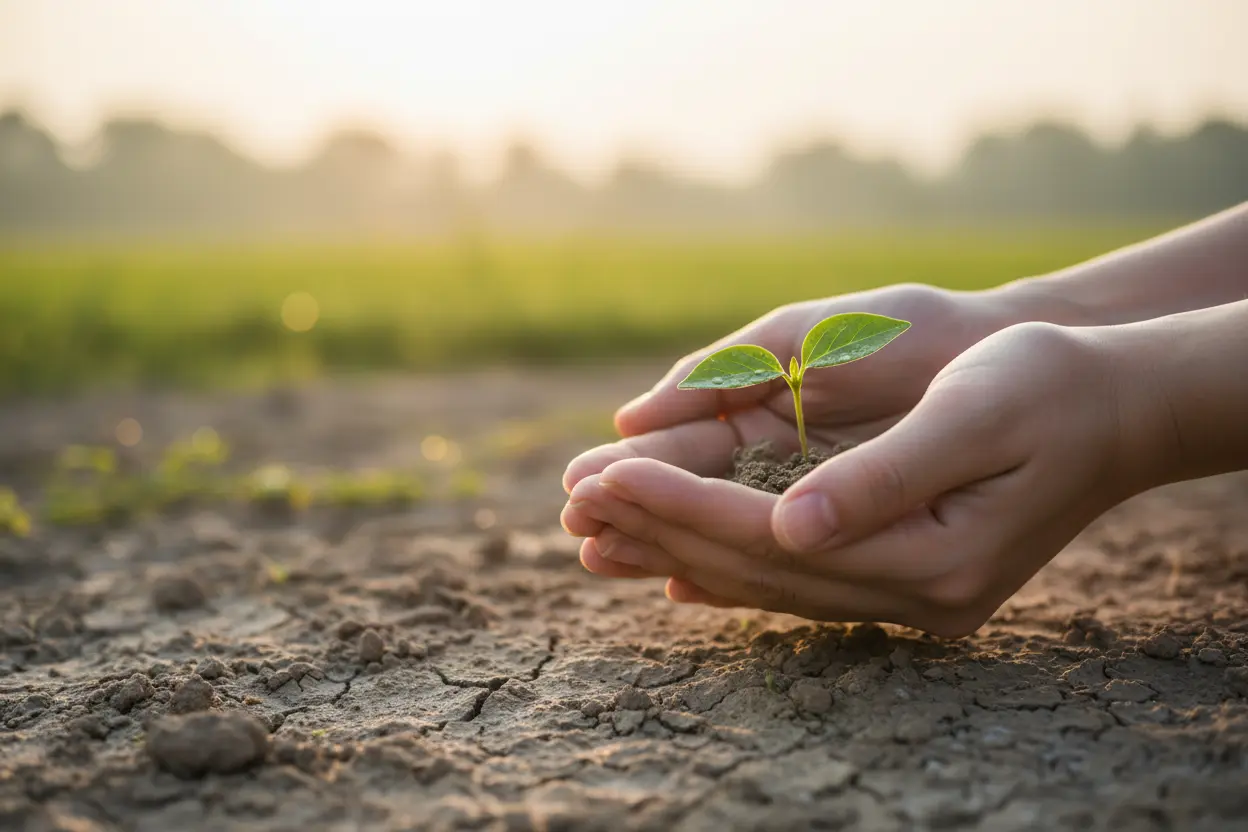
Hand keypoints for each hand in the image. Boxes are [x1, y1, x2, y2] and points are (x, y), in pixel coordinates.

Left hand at [561, 322, 1151, 636]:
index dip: (682, 508)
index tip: (605, 477)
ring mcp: (913, 596)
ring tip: (600, 537)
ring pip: (769, 583)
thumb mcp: (978, 414)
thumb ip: (884, 478)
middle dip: (661, 531)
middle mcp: (916, 593)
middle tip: (574, 502)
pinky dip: (733, 573)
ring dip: (681, 554)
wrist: (1116, 411)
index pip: (773, 538)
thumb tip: (789, 527)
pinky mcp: (905, 578)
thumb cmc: (1051, 390)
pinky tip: (680, 576)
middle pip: (758, 568)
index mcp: (932, 555)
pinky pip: (798, 585)